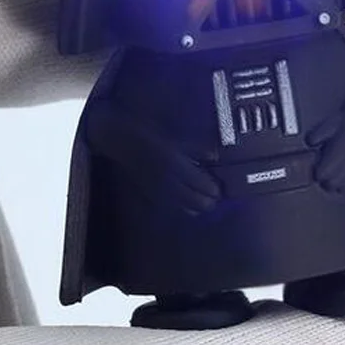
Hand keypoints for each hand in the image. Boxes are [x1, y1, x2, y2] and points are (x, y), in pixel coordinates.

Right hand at [83, 96, 221, 214]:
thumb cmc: (151, 135)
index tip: (221, 190)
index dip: (213, 190)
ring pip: (183, 206)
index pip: (201, 183)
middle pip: (194, 199)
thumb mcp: (177, 139)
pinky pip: (170, 205)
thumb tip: (215, 157)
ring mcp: (159, 188)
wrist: (123, 141)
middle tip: (216, 200)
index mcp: (177, 163)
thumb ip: (197, 149)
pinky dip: (182, 208)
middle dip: (208, 202)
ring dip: (197, 208)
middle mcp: (170, 179)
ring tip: (206, 206)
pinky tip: (189, 210)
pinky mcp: (150, 193)